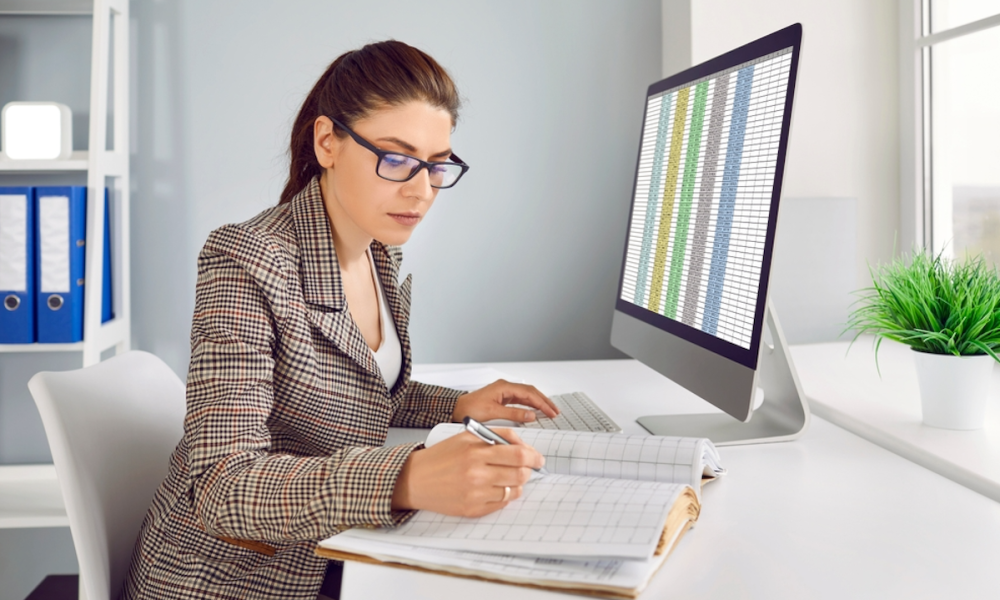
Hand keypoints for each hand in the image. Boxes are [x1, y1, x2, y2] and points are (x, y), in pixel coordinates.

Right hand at [391, 429, 543, 516]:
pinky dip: (505, 495)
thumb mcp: (465, 437)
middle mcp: (477, 473)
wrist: (415, 480)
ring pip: (514, 490)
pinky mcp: (473, 509)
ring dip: (517, 483)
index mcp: (476, 451)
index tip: (537, 458)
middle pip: (520, 474)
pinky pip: (502, 504)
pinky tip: (496, 488)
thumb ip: (495, 436)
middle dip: (528, 470)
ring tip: (509, 477)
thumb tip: (522, 444)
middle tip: (527, 467)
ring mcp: (475, 494)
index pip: (518, 454)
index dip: (534, 456)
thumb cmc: (440, 457)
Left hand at [451, 379, 558, 423]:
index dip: (542, 402)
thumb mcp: (493, 413)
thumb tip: (531, 415)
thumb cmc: (470, 409)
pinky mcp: (502, 398)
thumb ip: (513, 414)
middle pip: (530, 392)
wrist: (456, 409)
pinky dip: (530, 405)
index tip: (551, 411)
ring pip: (526, 395)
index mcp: (504, 387)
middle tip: (555, 411)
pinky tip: (535, 411)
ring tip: (549, 411)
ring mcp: (504, 392)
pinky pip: (520, 400)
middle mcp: (505, 387)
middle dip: (544, 401)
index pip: (529, 393)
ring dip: (538, 403)